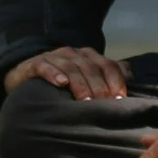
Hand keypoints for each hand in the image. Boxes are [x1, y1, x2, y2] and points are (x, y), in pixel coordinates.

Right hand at [4, 46, 129, 100]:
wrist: (26, 77)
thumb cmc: (62, 81)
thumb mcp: (86, 77)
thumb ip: (107, 74)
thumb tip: (131, 75)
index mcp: (88, 56)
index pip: (107, 64)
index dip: (115, 79)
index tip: (121, 98)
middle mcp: (72, 53)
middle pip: (90, 67)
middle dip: (99, 86)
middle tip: (104, 104)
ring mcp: (53, 57)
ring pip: (70, 67)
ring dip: (80, 83)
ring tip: (85, 100)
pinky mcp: (35, 64)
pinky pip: (45, 66)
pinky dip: (53, 73)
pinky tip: (60, 83)